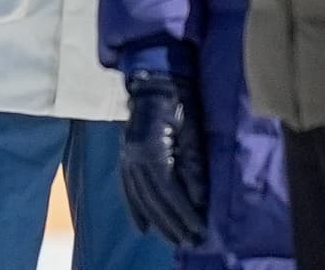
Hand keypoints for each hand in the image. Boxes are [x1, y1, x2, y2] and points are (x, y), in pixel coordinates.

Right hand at [119, 69, 210, 247]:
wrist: (155, 83)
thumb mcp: (193, 131)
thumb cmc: (180, 103)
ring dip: (157, 221)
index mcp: (150, 148)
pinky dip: (135, 209)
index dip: (183, 213)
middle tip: (190, 242)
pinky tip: (142, 227)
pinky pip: (128, 189)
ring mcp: (126, 157)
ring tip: (173, 239)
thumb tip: (199, 201)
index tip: (199, 231)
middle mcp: (133, 156)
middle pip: (153, 198)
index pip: (168, 190)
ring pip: (140, 197)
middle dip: (172, 223)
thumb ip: (195, 166)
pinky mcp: (125, 157)